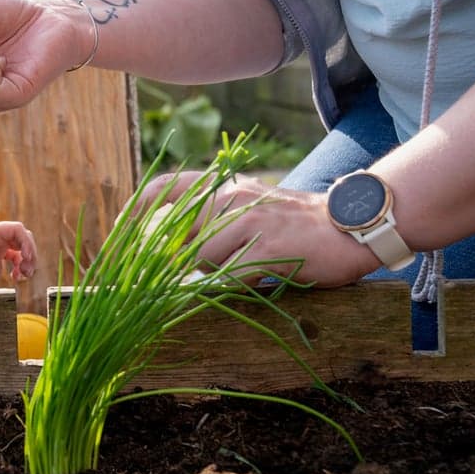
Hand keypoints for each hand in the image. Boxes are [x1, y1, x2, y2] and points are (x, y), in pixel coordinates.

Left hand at [0, 221, 37, 281]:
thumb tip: (1, 270)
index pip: (17, 230)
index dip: (26, 242)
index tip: (26, 257)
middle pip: (24, 240)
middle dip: (30, 254)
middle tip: (28, 270)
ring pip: (21, 250)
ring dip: (26, 262)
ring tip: (23, 276)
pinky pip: (14, 258)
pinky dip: (17, 267)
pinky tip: (14, 277)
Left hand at [143, 171, 383, 287]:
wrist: (354, 224)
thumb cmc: (299, 224)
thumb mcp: (252, 208)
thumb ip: (215, 219)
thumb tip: (176, 246)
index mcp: (224, 187)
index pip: (165, 187)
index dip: (136, 210)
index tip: (120, 233)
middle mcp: (232, 198)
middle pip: (176, 229)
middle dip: (166, 257)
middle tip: (167, 276)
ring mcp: (250, 222)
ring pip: (201, 256)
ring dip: (211, 274)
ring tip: (242, 271)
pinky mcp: (270, 248)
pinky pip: (231, 275)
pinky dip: (231, 286)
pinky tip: (252, 282)